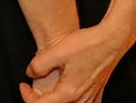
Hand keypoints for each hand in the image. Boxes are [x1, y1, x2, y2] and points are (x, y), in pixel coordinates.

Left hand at [20, 22, 135, 102]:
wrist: (113, 39)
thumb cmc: (88, 44)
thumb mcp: (57, 51)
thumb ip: (39, 64)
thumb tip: (30, 73)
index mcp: (68, 92)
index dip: (26, 96)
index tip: (23, 85)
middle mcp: (81, 98)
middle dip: (40, 102)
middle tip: (33, 91)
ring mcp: (91, 96)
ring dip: (56, 102)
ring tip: (50, 93)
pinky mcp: (98, 90)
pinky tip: (72, 97)